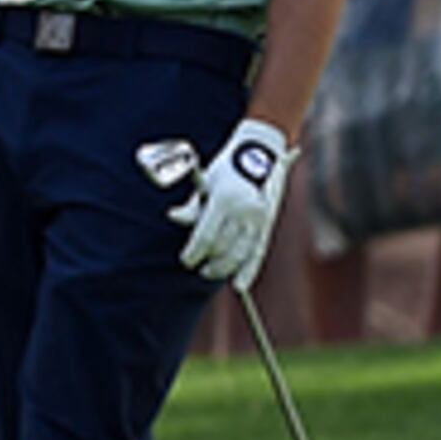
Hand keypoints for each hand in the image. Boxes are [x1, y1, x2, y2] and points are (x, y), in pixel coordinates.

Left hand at [166, 120, 293, 282]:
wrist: (259, 153)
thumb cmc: (225, 169)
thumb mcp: (206, 183)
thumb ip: (191, 205)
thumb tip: (172, 217)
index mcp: (224, 199)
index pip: (206, 235)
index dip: (194, 252)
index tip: (186, 261)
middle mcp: (244, 210)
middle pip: (223, 247)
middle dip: (209, 261)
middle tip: (199, 268)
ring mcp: (258, 219)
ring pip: (240, 254)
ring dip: (224, 268)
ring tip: (211, 272)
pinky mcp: (268, 224)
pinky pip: (258, 253)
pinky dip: (248, 271)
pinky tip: (239, 285)